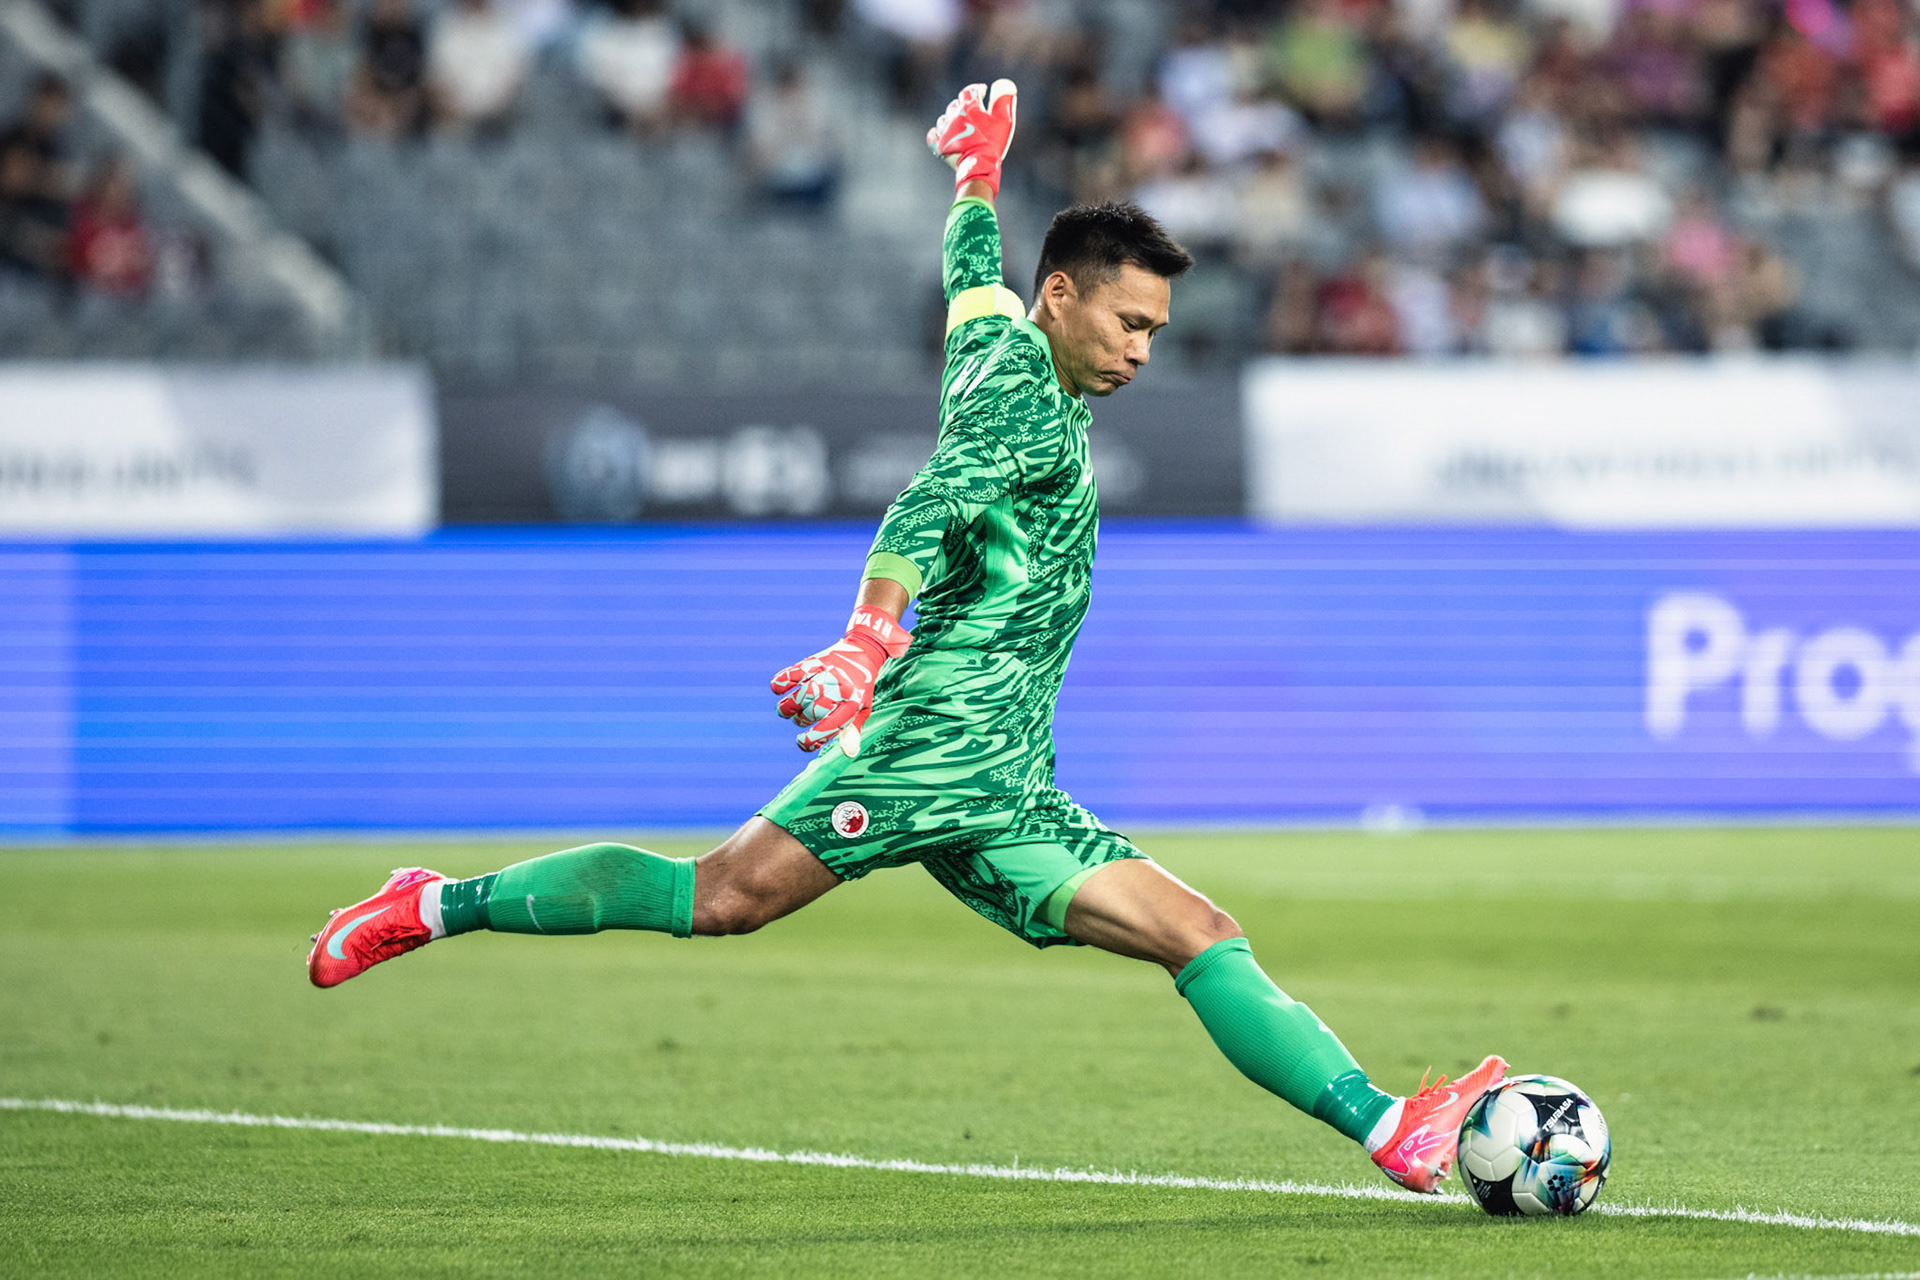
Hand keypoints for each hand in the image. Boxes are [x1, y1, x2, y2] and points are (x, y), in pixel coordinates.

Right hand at [771, 606, 911, 753]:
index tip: (801, 743)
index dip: (812, 740)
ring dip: (787, 707)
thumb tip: (848, 753)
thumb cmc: (860, 688)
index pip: (829, 727)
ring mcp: (826, 673)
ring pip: (800, 695)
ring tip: (785, 710)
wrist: (864, 650)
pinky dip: (781, 683)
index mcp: (853, 704)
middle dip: (800, 720)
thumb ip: (852, 731)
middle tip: (799, 719)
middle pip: (812, 712)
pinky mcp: (815, 661)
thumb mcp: (862, 709)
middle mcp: (840, 689)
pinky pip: (792, 673)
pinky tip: (778, 689)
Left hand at [927, 79, 1016, 197]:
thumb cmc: (993, 142)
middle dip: (964, 105)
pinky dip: (937, 133)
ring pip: (944, 119)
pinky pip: (933, 136)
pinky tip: (944, 134)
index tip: (982, 92)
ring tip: (960, 125)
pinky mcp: (939, 146)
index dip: (976, 90)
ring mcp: (944, 131)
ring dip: (951, 119)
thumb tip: (1005, 84)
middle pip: (955, 104)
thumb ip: (1004, 100)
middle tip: (973, 113)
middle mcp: (953, 115)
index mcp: (968, 106)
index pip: (969, 91)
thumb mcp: (1004, 120)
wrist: (979, 164)